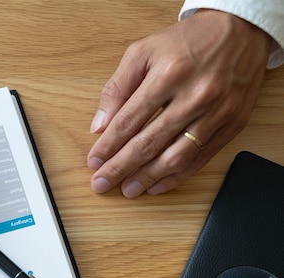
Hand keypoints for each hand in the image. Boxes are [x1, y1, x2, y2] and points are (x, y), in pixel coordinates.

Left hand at [88, 10, 271, 197]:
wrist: (240, 30)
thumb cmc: (187, 42)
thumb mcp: (143, 52)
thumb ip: (117, 88)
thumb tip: (100, 126)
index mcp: (169, 74)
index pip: (129, 120)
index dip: (108, 146)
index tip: (94, 162)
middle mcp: (195, 95)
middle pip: (149, 143)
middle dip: (120, 168)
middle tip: (102, 183)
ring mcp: (217, 112)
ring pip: (176, 157)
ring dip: (148, 178)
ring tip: (128, 189)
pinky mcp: (234, 124)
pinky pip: (201, 158)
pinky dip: (177, 176)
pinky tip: (158, 184)